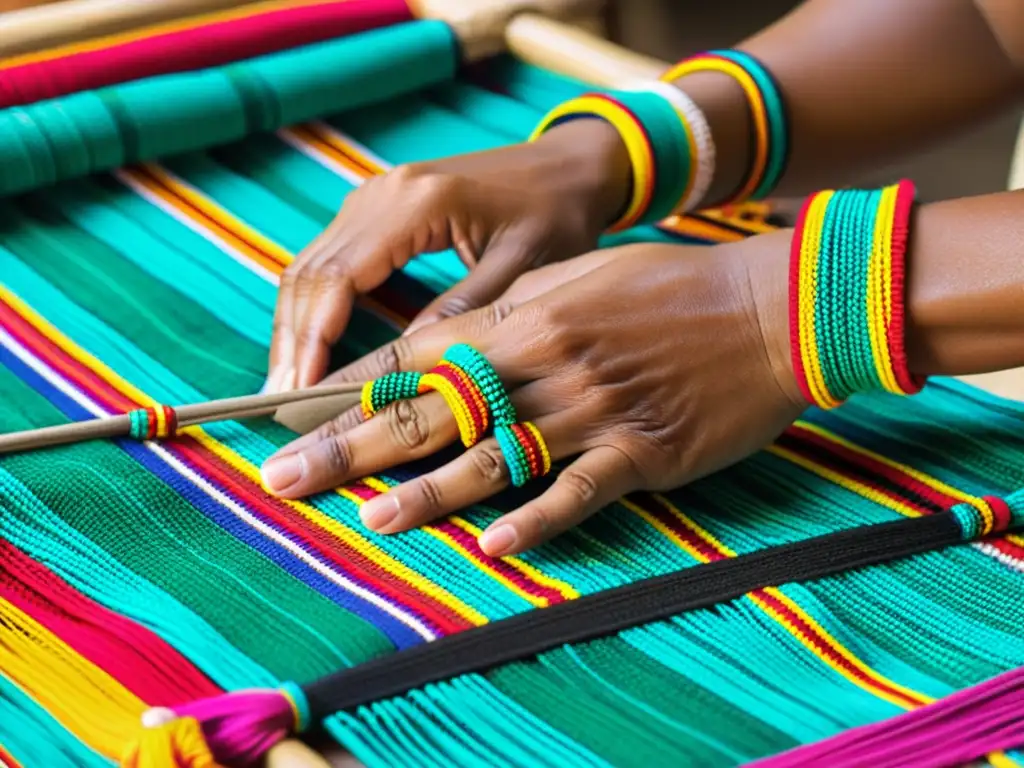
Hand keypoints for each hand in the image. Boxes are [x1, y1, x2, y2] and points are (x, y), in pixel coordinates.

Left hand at [260, 235, 804, 556]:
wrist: (772, 305)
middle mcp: (548, 364)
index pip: (418, 359)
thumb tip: (446, 348)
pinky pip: (580, 491)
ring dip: (428, 491)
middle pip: (434, 413)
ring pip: (495, 457)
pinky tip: (492, 547)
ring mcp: (594, 412)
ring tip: (370, 518)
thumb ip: (513, 313)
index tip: (293, 416)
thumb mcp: (582, 276)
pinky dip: (536, 519)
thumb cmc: (672, 286)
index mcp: (528, 317)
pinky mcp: (642, 451)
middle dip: (352, 446)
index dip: (351, 390)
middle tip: (289, 478)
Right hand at [266, 120, 629, 391]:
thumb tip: (405, 366)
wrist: (568, 166)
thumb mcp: (522, 267)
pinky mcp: (377, 208)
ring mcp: (374, 196)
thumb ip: (465, 310)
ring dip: (294, 328)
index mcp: (418, 201)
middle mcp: (383, 192)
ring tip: (287, 387)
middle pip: (310, 273)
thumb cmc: (556, 214)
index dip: (314, 340)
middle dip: (292, 342)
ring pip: (309, 267)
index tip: (304, 393)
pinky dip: (313, 308)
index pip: (339, 277)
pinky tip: (310, 349)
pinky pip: (329, 261)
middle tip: (281, 406)